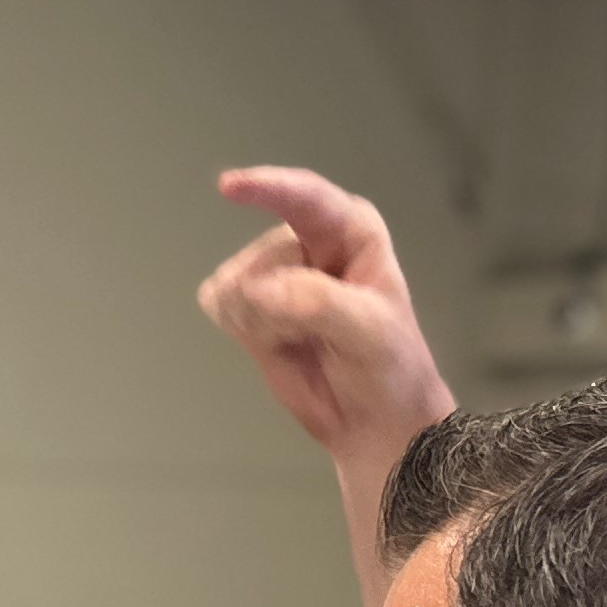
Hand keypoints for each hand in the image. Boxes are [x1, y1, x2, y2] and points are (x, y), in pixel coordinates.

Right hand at [197, 167, 454, 469]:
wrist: (373, 419)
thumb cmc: (386, 365)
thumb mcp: (367, 329)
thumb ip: (315, 301)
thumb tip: (254, 291)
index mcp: (348, 230)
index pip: (305, 199)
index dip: (267, 187)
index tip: (227, 186)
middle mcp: (308, 242)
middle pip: (261, 257)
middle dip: (273, 301)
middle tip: (308, 335)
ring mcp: (273, 275)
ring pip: (234, 283)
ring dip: (256, 319)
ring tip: (296, 340)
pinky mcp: (249, 308)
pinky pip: (220, 304)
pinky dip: (239, 327)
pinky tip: (273, 344)